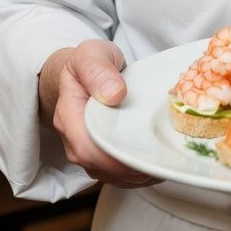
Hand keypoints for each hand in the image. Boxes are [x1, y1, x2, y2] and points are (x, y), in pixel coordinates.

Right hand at [39, 40, 157, 187]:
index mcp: (68, 115)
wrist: (89, 70)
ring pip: (108, 175)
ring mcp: (86, 149)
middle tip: (160, 163)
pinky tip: (155, 167)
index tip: (141, 155)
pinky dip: (136, 175)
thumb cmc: (91, 62)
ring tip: (162, 165)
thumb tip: (114, 95)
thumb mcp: (92, 55)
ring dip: (135, 175)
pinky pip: (115, 173)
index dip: (112, 159)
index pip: (85, 148)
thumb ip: (99, 71)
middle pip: (98, 166)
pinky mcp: (99, 153)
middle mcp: (74, 138)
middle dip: (129, 170)